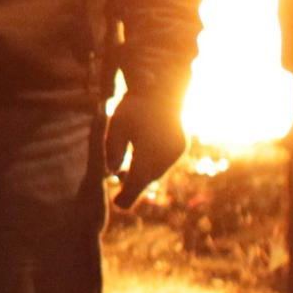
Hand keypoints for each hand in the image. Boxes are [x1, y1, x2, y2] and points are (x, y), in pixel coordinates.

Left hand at [106, 83, 187, 210]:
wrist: (162, 87)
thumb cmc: (135, 105)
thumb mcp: (117, 126)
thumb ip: (114, 150)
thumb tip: (113, 172)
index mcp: (149, 152)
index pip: (137, 182)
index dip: (127, 196)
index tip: (117, 205)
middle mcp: (165, 155)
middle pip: (147, 179)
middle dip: (134, 188)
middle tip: (121, 199)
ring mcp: (175, 151)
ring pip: (157, 171)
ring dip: (144, 176)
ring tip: (126, 180)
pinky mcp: (180, 146)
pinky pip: (164, 163)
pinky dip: (153, 166)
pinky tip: (142, 165)